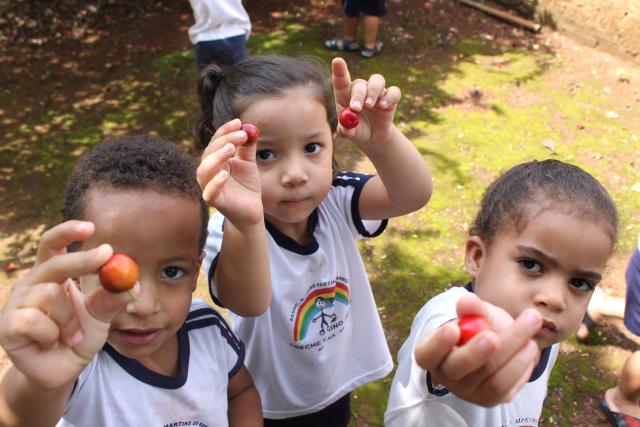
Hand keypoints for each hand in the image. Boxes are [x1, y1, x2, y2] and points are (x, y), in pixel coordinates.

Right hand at [0, 221, 132, 389]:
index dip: (68, 232)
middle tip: (104, 255)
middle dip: (81, 259)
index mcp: (51, 274)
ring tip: (70, 334)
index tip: (90, 226)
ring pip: (49, 295)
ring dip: (69, 318)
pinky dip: (52, 333)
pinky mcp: (8, 325)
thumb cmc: (79, 336)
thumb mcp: (101, 316)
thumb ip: (111, 299)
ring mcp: (16, 303)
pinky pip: (34, 320)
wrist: (61, 370)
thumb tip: (130, 284)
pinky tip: (50, 342)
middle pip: (53, 263)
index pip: (53, 244)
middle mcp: (32, 283)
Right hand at [197, 118, 262, 226]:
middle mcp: (208, 172)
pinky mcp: (215, 202)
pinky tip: (225, 174)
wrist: (251, 211)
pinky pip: (209, 193)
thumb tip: (250, 128)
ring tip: (231, 149)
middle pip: (209, 153)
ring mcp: (209, 187)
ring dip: (216, 157)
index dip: (225, 131)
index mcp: (215, 161)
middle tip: (240, 134)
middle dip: (224, 141)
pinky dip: (215, 183)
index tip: (238, 122)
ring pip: (204, 171)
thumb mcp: (248, 164)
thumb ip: (247, 147)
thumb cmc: (247, 187)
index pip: (216, 141)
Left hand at [331, 57, 400, 146]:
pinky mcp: (390, 97)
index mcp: (345, 94)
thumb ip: (345, 130)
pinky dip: (390, 97)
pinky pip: (393, 91)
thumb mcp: (349, 133)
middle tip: (356, 108)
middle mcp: (361, 89)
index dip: (339, 69)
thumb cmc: (356, 130)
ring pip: (377, 80)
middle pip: (360, 84)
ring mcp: (376, 91)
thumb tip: (346, 129)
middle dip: (357, 95)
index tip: (337, 61)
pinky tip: (384, 106)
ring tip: (369, 105)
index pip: (341, 79)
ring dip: (373, 92)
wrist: (372, 137)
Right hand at [414, 294, 541, 406]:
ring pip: (489, 378)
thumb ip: (473, 307)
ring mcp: (468, 391)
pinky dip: (522, 365)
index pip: (426, 354)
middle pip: (457, 369)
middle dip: (476, 353)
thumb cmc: (480, 325)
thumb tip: (467, 302)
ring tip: (529, 325)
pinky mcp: (491, 399)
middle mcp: (447, 375)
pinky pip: (507, 386)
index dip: (438, 344)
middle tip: (493, 337)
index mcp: (433, 352)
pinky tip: (530, 346)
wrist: (500, 343)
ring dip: (512, 353)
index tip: (453, 328)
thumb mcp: (477, 312)